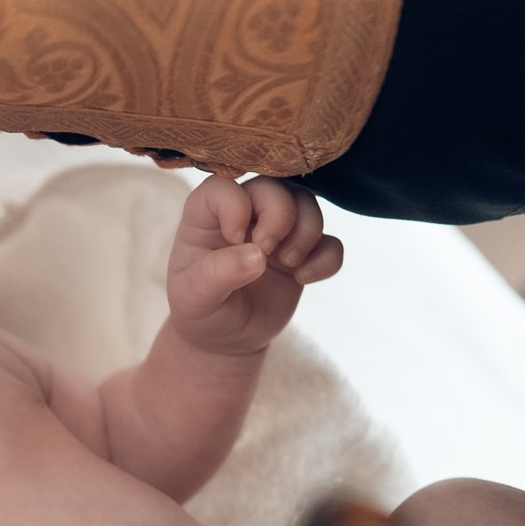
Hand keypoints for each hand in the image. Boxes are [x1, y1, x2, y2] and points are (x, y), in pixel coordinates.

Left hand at [164, 176, 342, 356]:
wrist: (225, 339)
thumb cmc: (200, 309)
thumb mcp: (194, 297)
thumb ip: (219, 273)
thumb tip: (258, 256)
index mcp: (206, 215)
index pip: (224, 186)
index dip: (236, 206)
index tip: (234, 240)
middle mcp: (245, 214)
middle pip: (274, 187)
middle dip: (280, 215)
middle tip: (268, 251)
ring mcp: (277, 232)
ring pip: (307, 205)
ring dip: (306, 232)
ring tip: (289, 264)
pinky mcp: (303, 254)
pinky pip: (330, 243)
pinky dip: (326, 259)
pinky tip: (303, 279)